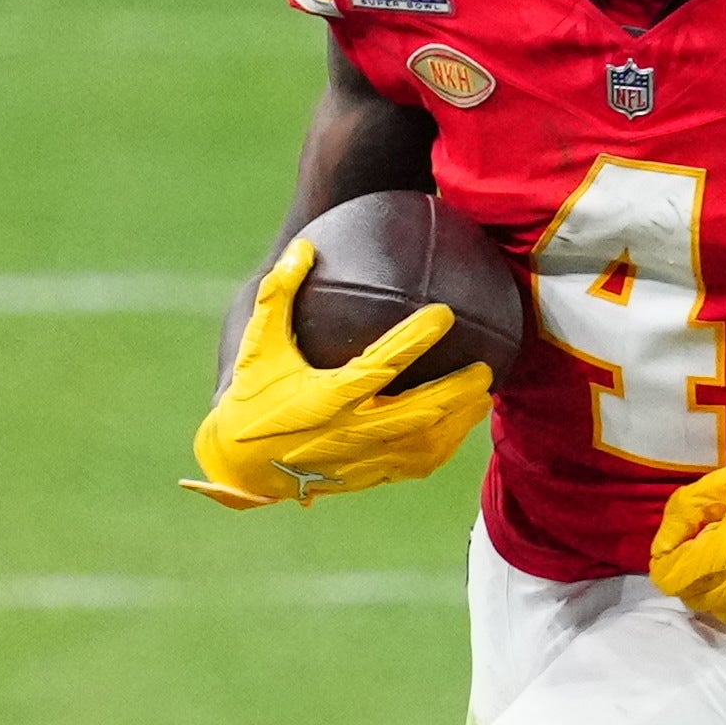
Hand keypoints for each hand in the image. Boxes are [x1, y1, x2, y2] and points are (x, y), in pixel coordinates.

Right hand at [183, 235, 490, 507]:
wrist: (240, 468)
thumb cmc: (251, 397)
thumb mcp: (256, 345)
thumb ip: (279, 295)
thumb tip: (303, 247)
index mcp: (325, 396)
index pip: (381, 364)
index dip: (415, 339)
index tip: (444, 313)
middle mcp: (349, 431)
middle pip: (419, 412)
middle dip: (457, 390)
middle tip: (485, 366)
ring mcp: (361, 459)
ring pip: (425, 444)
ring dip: (459, 421)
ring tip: (485, 396)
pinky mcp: (367, 477)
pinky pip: (416, 464)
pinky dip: (444, 445)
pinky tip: (460, 425)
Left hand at [651, 448, 725, 638]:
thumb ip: (686, 509)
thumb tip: (664, 542)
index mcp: (725, 552)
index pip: (669, 576)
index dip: (666, 560)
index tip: (678, 547)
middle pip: (692, 597)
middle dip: (693, 574)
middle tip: (712, 551)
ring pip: (720, 612)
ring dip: (718, 591)